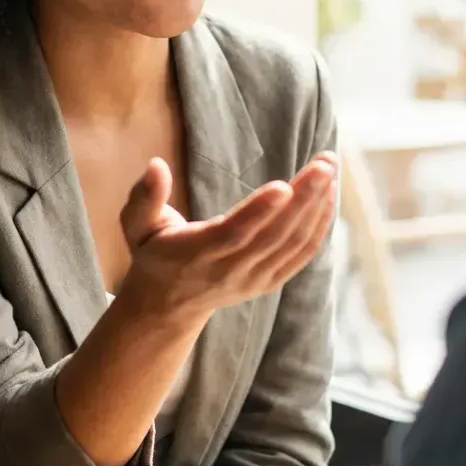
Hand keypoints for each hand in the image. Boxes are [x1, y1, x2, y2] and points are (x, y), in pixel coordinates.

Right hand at [118, 152, 336, 319]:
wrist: (168, 304)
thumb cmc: (154, 253)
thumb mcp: (136, 224)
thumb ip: (145, 196)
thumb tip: (156, 165)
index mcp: (197, 253)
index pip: (234, 234)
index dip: (259, 211)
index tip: (284, 185)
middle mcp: (229, 270)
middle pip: (273, 235)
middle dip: (303, 197)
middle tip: (325, 161)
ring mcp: (253, 279)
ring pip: (292, 244)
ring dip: (317, 206)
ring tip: (330, 168)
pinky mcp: (270, 281)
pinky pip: (301, 255)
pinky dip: (320, 226)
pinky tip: (329, 196)